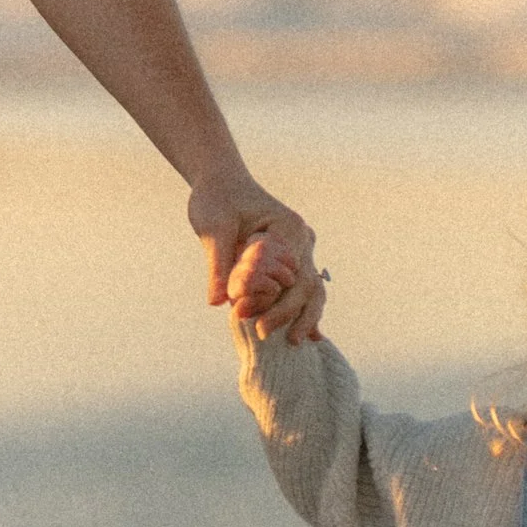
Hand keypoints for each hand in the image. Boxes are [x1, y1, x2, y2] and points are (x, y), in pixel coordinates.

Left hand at [188, 171, 325, 339]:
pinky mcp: (291, 261)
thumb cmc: (217, 200)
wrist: (222, 183)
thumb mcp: (213, 229)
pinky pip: (302, 289)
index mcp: (287, 227)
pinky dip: (304, 310)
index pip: (288, 269)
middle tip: (262, 334)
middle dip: (287, 312)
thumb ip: (218, 264)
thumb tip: (217, 302)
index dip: (269, 296)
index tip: (241, 312)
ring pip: (312, 289)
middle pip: (306, 283)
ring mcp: (300, 250)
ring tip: (294, 343)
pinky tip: (310, 336)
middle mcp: (301, 239)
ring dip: (303, 316)